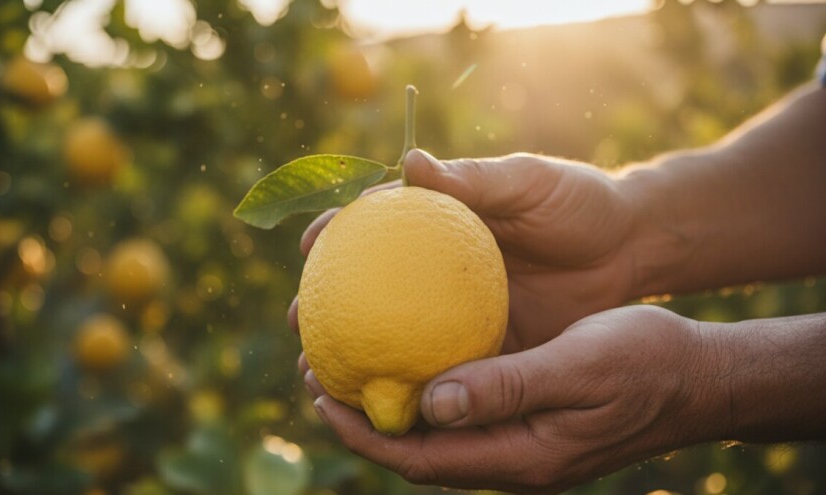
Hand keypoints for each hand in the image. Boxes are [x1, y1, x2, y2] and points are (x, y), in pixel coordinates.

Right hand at [289, 149, 638, 349]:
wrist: (631, 249)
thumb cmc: (578, 202)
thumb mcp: (527, 182)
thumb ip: (473, 178)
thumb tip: (409, 162)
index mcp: (440, 224)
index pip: (375, 225)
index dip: (335, 232)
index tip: (307, 246)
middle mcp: (438, 270)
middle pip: (368, 287)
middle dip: (326, 303)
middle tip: (300, 321)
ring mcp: (457, 311)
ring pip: (394, 335)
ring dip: (354, 352)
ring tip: (320, 370)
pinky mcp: (485, 347)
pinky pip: (442, 367)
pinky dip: (411, 383)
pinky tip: (386, 399)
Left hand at [304, 305, 725, 493]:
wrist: (699, 377)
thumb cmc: (647, 364)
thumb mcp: (578, 368)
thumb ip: (507, 388)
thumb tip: (430, 403)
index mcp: (519, 454)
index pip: (418, 458)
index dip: (361, 433)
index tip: (317, 392)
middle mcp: (511, 455)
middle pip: (415, 447)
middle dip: (359, 416)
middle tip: (316, 367)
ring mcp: (520, 439)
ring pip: (434, 428)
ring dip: (389, 398)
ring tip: (349, 354)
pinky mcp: (528, 416)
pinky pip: (462, 405)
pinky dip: (427, 382)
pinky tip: (415, 343)